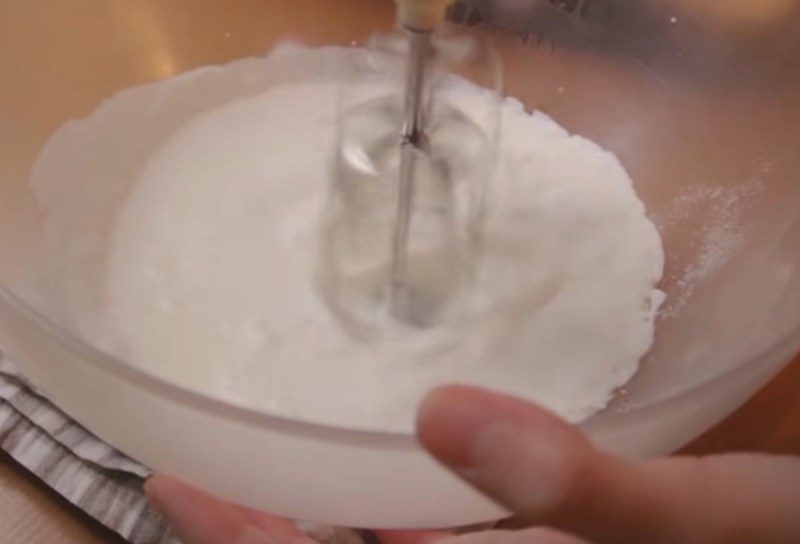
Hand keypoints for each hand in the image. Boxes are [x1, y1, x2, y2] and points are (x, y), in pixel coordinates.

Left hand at [146, 385, 799, 543]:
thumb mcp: (698, 525)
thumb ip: (579, 491)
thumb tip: (439, 413)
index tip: (177, 482)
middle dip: (262, 533)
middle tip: (199, 464)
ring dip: (314, 519)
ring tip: (260, 457)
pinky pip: (436, 539)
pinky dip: (385, 509)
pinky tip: (375, 468)